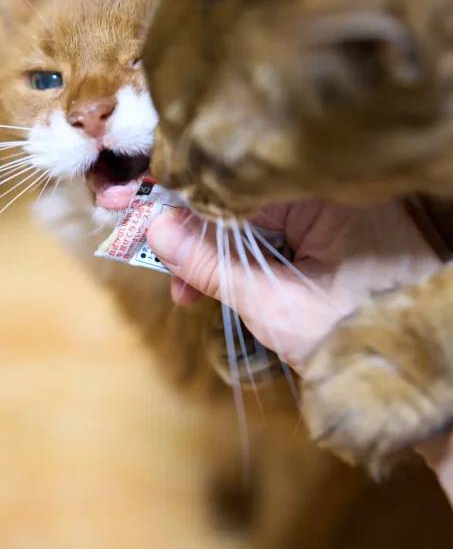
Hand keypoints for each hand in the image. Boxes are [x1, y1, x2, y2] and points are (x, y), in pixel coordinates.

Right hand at [147, 199, 440, 372]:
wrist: (415, 373)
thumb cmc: (357, 335)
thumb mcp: (273, 304)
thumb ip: (212, 264)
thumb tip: (156, 229)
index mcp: (323, 191)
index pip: (233, 177)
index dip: (180, 193)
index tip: (134, 206)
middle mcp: (328, 189)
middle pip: (238, 195)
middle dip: (194, 231)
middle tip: (157, 262)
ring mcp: (330, 210)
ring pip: (251, 217)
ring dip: (216, 250)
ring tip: (186, 291)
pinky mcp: (331, 231)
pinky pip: (272, 233)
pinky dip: (244, 257)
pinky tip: (215, 285)